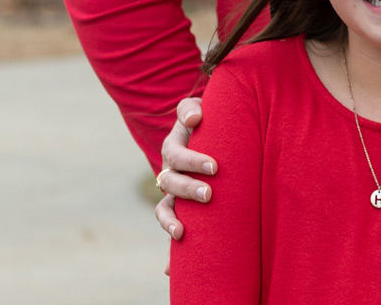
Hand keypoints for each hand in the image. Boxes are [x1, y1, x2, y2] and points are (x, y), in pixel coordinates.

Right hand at [153, 97, 213, 240]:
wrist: (210, 134)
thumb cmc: (208, 122)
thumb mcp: (198, 111)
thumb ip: (191, 109)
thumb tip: (193, 120)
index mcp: (174, 149)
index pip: (177, 156)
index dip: (193, 162)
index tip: (215, 167)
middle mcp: (170, 173)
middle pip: (171, 184)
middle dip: (188, 190)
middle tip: (209, 194)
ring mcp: (173, 194)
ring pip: (164, 209)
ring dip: (170, 222)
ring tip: (181, 233)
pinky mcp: (181, 210)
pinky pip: (172, 229)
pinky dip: (169, 252)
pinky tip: (169, 270)